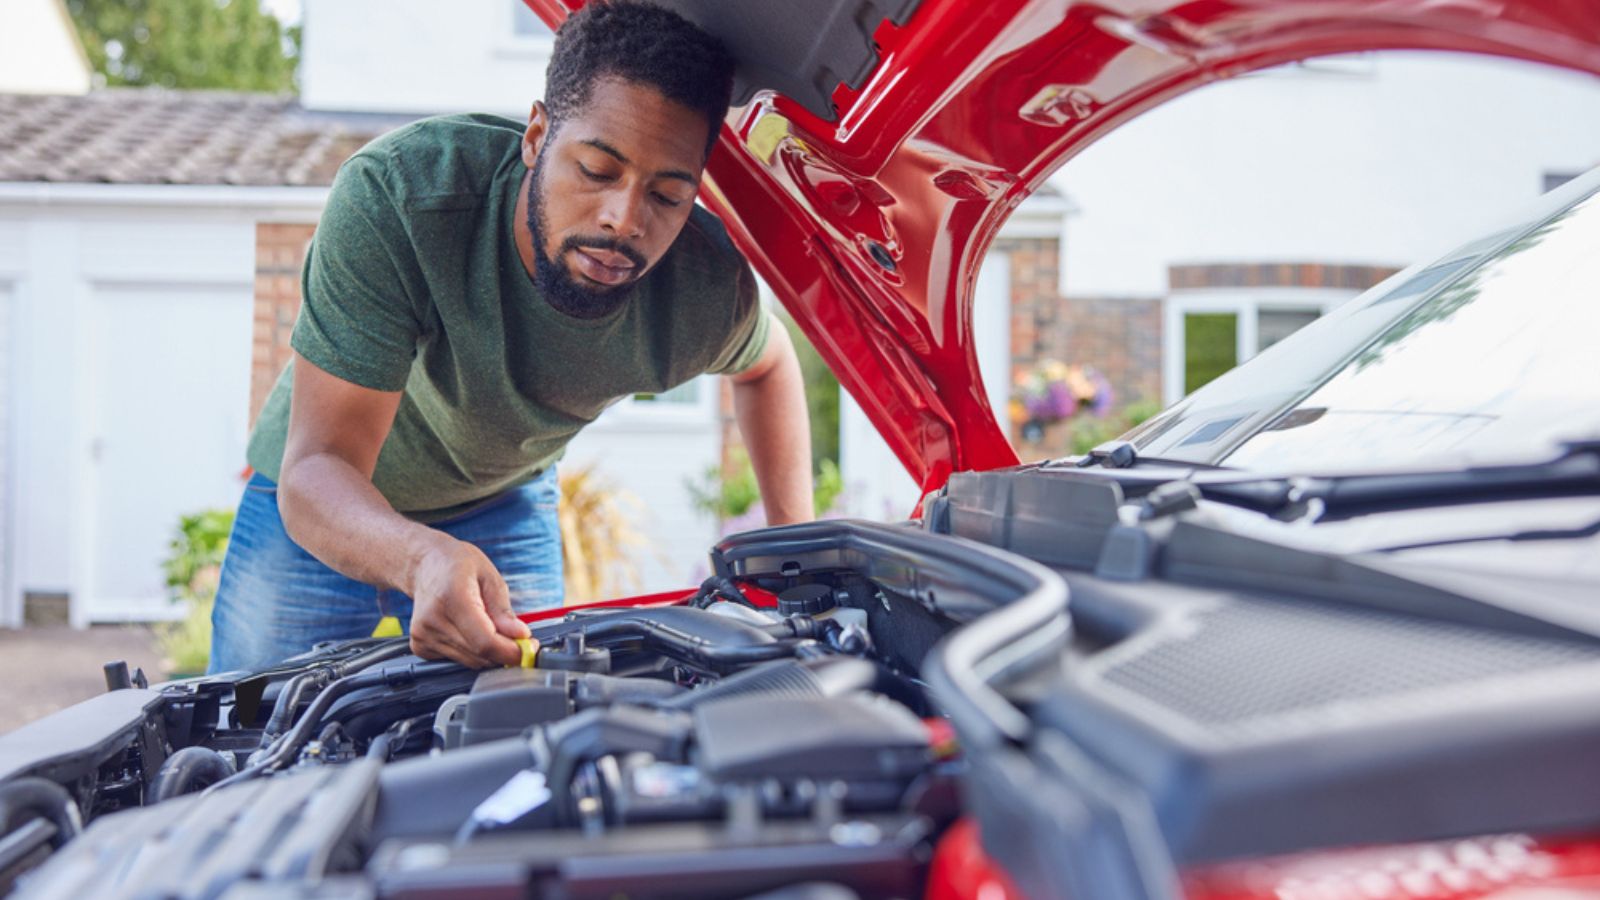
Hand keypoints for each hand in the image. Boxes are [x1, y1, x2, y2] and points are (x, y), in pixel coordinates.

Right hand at [406, 535, 533, 667]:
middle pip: (479, 655)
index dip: (511, 651)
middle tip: (516, 636)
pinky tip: (468, 629)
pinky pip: (457, 659)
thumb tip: (519, 635)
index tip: (529, 648)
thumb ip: (503, 610)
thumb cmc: (457, 565)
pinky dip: (471, 650)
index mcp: (452, 598)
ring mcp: (423, 635)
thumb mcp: (489, 576)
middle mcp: (433, 620)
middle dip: (504, 650)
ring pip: (470, 661)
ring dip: (488, 651)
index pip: (485, 642)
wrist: (425, 565)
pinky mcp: (420, 645)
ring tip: (488, 625)